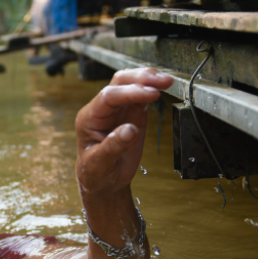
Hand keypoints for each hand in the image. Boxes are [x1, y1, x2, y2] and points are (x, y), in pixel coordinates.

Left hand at [75, 67, 172, 196]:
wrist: (104, 180)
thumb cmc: (96, 172)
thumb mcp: (100, 164)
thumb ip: (113, 147)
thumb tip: (130, 130)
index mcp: (90, 118)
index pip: (109, 96)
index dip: (130, 92)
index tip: (152, 94)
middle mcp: (102, 108)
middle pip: (119, 82)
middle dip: (140, 79)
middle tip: (162, 81)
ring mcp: (118, 108)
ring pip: (130, 83)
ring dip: (148, 79)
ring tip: (167, 81)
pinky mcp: (131, 112)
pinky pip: (141, 95)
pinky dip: (152, 88)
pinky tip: (164, 87)